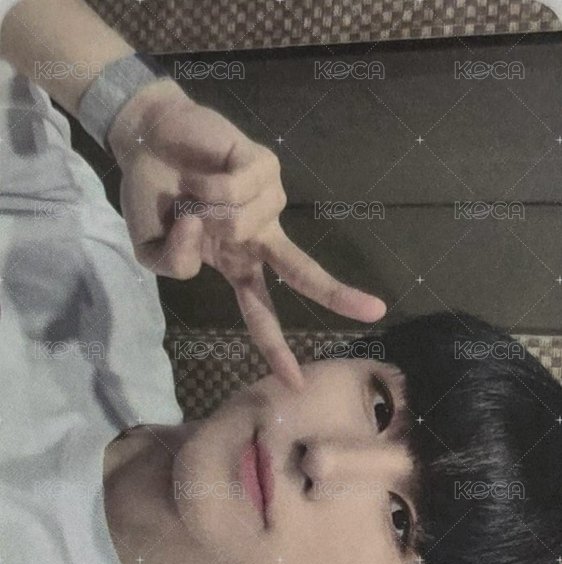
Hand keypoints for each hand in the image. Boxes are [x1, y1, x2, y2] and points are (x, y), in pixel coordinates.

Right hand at [108, 80, 386, 390]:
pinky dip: (206, 187)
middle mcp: (260, 237)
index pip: (260, 313)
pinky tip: (202, 175)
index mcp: (237, 262)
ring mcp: (267, 202)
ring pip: (239, 224)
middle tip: (376, 312)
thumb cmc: (153, 198)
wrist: (147, 139)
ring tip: (190, 193)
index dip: (273, 348)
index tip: (294, 381)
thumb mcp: (151, 250)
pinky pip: (235, 191)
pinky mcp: (266, 167)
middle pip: (302, 271)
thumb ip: (175, 265)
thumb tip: (208, 231)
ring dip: (201, 210)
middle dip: (337, 295)